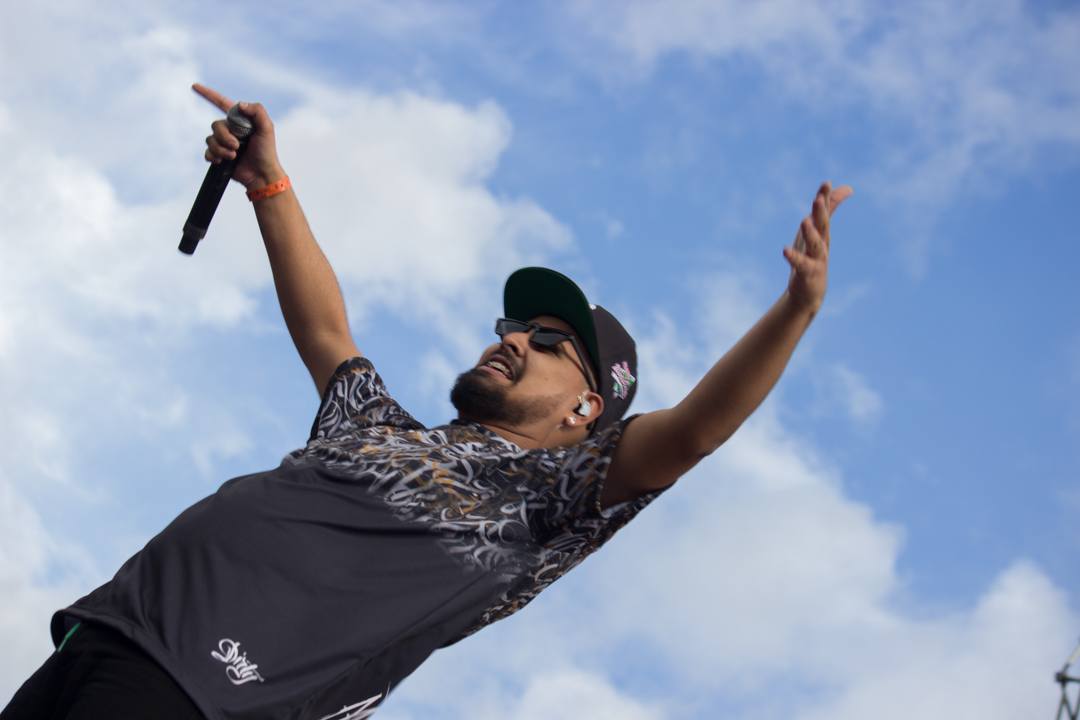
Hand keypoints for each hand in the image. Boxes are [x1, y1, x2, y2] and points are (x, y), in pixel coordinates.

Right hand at [192, 84, 285, 190]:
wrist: (261, 174)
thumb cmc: (266, 152)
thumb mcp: (267, 128)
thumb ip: (258, 112)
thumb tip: (240, 104)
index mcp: (239, 120)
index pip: (221, 103)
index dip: (208, 94)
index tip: (194, 86)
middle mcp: (230, 129)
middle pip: (215, 125)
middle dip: (224, 137)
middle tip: (236, 146)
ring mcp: (223, 142)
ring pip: (210, 140)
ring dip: (221, 149)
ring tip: (233, 156)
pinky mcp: (219, 156)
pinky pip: (207, 152)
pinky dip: (213, 156)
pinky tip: (223, 161)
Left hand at [783, 181, 852, 313]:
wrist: (810, 290)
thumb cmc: (813, 255)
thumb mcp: (819, 230)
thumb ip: (830, 209)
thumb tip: (847, 188)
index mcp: (822, 232)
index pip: (825, 212)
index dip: (826, 198)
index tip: (826, 183)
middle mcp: (822, 244)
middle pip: (823, 226)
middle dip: (821, 212)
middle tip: (818, 199)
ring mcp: (816, 259)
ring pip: (815, 244)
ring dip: (810, 233)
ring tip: (804, 221)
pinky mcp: (807, 273)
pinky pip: (801, 264)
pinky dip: (794, 257)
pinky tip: (785, 250)